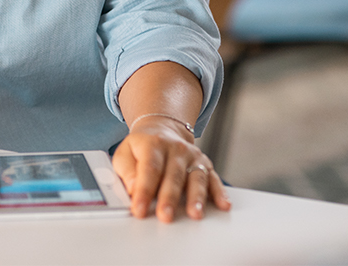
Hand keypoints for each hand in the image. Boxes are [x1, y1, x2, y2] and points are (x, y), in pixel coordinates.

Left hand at [112, 118, 230, 221]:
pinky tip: (223, 204)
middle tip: (165, 216)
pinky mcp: (204, 164)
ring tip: (195, 214)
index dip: (144, 190)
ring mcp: (192, 156)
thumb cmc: (141, 148)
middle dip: (169, 198)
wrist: (161, 130)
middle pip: (173, 175)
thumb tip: (133, 189)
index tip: (139, 209)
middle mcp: (175, 149)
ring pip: (196, 177)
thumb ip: (126, 171)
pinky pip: (213, 178)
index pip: (149, 169)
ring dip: (196, 197)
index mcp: (152, 144)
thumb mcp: (124, 153)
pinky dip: (219, 192)